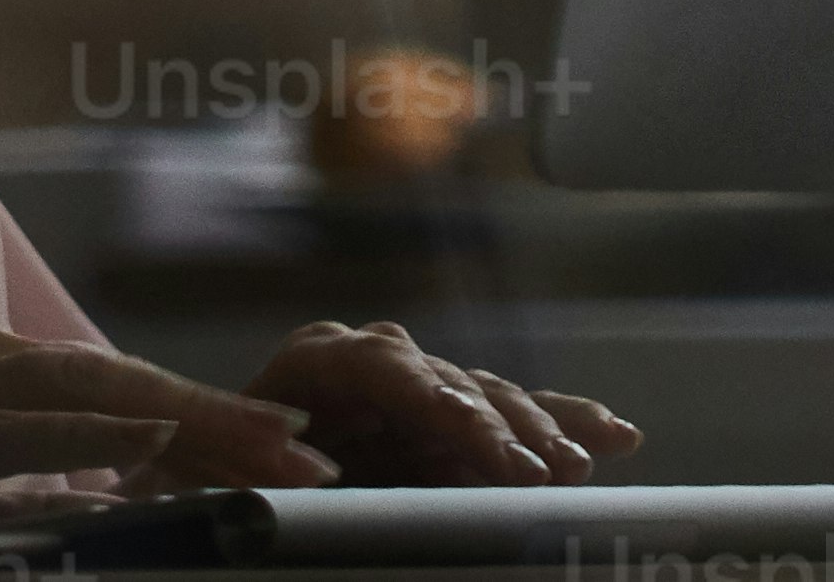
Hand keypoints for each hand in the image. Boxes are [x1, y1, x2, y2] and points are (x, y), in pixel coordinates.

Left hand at [250, 324, 644, 487]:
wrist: (221, 474)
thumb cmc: (216, 471)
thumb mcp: (220, 459)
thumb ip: (254, 455)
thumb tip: (304, 465)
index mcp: (318, 360)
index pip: (386, 365)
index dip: (436, 399)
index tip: (479, 437)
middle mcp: (373, 360)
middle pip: (448, 380)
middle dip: (500, 426)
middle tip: (547, 471)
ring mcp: (413, 388)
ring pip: (487, 398)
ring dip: (537, 433)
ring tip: (583, 464)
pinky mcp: (442, 422)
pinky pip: (506, 419)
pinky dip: (557, 427)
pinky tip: (617, 436)